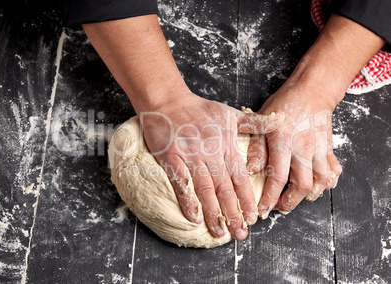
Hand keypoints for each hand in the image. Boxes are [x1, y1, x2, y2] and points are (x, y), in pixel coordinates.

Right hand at [141, 93, 283, 239]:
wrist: (168, 101)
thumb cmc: (200, 109)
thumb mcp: (231, 113)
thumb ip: (255, 122)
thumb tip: (281, 119)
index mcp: (226, 146)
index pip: (241, 178)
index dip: (248, 200)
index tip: (254, 218)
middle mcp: (211, 154)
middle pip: (225, 189)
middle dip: (234, 213)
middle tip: (240, 234)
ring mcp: (190, 157)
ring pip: (205, 189)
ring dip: (214, 212)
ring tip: (220, 232)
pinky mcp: (171, 158)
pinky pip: (180, 182)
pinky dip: (188, 200)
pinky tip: (194, 217)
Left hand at [247, 83, 341, 217]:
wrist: (311, 91)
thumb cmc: (283, 105)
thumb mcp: (262, 122)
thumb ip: (257, 147)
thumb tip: (250, 169)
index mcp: (283, 142)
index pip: (278, 178)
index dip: (270, 198)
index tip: (263, 210)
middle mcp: (303, 149)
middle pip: (303, 186)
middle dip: (290, 202)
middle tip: (279, 206)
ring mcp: (319, 150)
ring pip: (321, 182)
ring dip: (309, 195)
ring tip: (297, 197)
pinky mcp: (328, 149)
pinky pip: (334, 171)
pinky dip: (328, 182)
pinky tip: (318, 185)